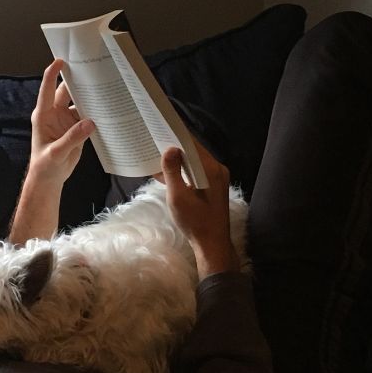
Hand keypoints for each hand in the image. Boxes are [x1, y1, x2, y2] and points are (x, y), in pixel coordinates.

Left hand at [26, 59, 94, 186]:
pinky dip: (95, 113)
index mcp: (44, 115)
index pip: (47, 89)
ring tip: (105, 87)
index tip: (60, 61)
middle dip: (77, 81)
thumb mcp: (56, 153)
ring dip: (89, 97)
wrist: (49, 178)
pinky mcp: (76, 129)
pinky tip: (107, 108)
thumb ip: (72, 138)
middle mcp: (54, 114)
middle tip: (92, 70)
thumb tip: (90, 122)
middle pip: (66, 92)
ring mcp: (66, 121)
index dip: (53, 74)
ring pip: (79, 103)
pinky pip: (87, 116)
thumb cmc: (45, 165)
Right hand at [159, 138, 238, 278]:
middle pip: (194, 152)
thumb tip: (168, 149)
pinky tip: (166, 173)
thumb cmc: (195, 222)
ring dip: (177, 160)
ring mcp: (216, 179)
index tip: (160, 127)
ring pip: (194, 162)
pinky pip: (196, 172)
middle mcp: (217, 170)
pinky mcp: (212, 187)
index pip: (193, 145)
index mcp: (212, 170)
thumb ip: (172, 172)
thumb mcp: (178, 196)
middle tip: (154, 139)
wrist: (212, 245)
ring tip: (156, 154)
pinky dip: (183, 171)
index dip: (176, 135)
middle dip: (174, 146)